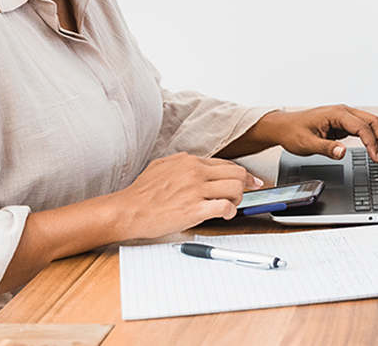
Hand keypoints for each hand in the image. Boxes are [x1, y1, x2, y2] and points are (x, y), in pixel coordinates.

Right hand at [109, 152, 260, 239]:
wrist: (128, 210)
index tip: (250, 179)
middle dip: (246, 183)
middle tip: (249, 192)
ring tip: (231, 205)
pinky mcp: (195, 209)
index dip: (242, 173)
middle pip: (236, 173)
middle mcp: (195, 172)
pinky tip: (225, 215)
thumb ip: (180, 163)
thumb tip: (192, 163)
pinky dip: (231, 211)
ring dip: (239, 198)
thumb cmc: (140, 193)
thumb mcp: (161, 166)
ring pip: (235, 188)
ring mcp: (196, 190)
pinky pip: (225, 206)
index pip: (225, 163)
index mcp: (189, 162)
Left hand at [251, 105, 377, 162]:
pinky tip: (375, 147)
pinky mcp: (342, 123)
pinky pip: (362, 128)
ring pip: (369, 123)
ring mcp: (344, 116)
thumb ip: (326, 148)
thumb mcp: (307, 144)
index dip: (372, 144)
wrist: (284, 127)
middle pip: (371, 121)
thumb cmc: (293, 132)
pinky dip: (371, 137)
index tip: (376, 158)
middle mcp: (342, 111)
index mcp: (335, 113)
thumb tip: (343, 152)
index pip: (362, 127)